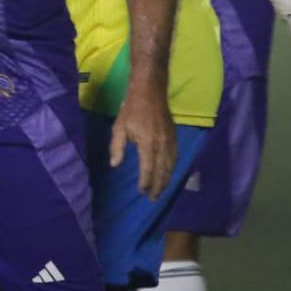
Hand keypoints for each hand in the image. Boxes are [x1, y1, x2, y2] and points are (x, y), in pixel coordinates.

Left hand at [110, 84, 176, 200]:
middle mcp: (162, 145)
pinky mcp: (174, 136)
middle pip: (162, 171)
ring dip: (167, 180)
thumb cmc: (131, 110)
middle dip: (158, 186)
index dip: (145, 182)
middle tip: (153, 199)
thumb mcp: (118, 128)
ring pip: (171, 166)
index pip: (148, 169)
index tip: (142, 191)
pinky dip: (173, 168)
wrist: (150, 92)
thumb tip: (115, 165)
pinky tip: (169, 174)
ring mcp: (170, 141)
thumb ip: (117, 147)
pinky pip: (175, 157)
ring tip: (161, 190)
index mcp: (148, 144)